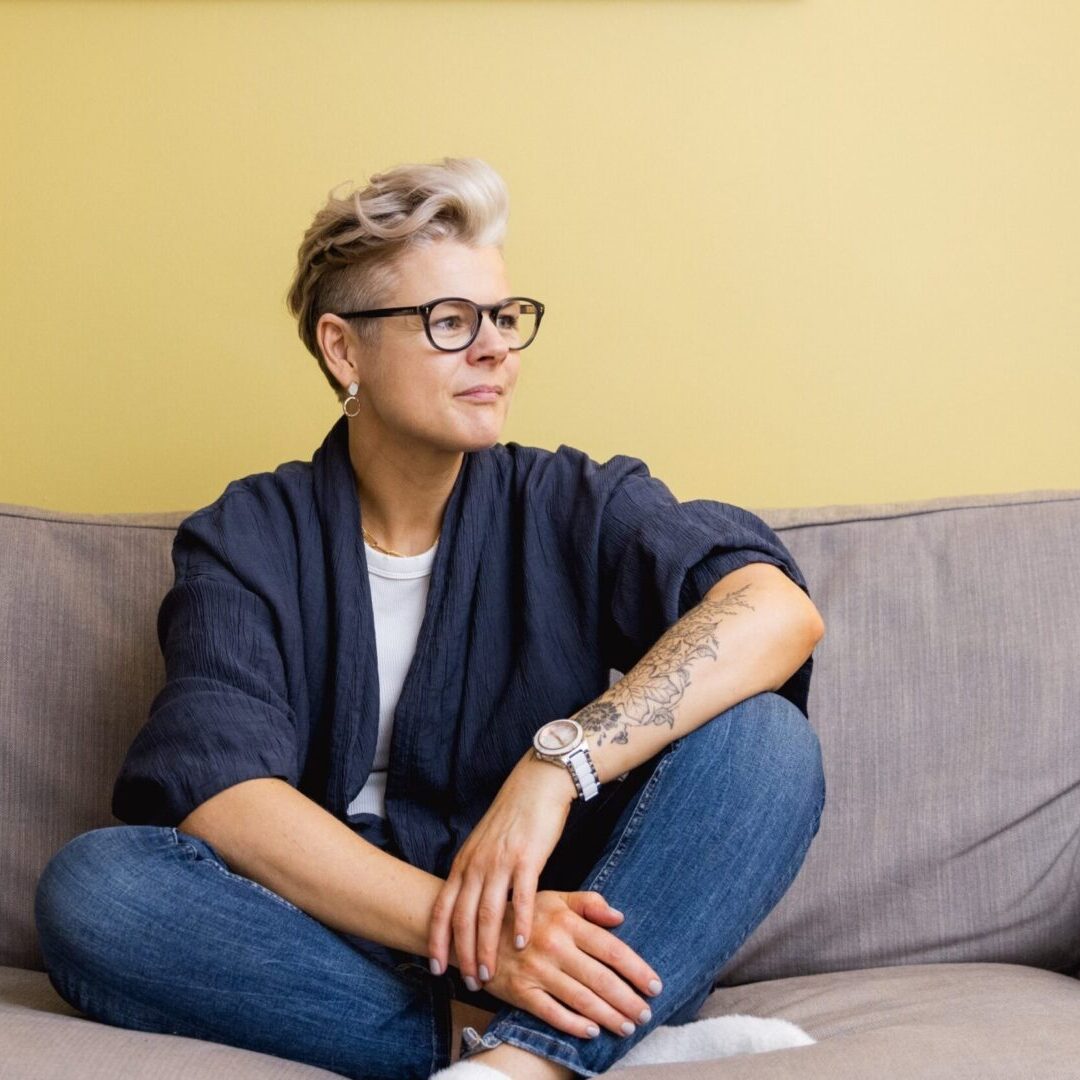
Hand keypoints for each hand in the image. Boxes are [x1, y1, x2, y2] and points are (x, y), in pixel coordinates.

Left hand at [428, 750, 576, 986]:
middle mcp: (477, 864)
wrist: (536, 785)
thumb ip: (476, 874)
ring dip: (487, 948)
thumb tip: (470, 905)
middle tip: (470, 982)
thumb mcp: (484, 846)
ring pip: (487, 913)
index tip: (435, 968)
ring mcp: (501, 861)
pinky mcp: (527, 857)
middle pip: (462, 917)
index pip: (442, 908)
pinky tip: (521, 943)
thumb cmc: (513, 818)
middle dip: (463, 955)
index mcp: (464, 863)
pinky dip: (520, 922)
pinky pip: (522, 896)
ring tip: (490, 974)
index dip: (437, 940)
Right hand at [482, 889, 662, 1039]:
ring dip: (608, 1016)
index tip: (655, 985)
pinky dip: (573, 1025)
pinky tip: (592, 1032)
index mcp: (566, 922)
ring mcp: (537, 970)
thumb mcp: (555, 898)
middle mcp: (554, 946)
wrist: (477, 930)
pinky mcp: (520, 991)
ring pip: (581, 999)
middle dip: (627, 999)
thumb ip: (589, 903)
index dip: (636, 969)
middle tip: (646, 1014)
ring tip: (627, 1026)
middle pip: (600, 978)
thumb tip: (620, 917)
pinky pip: (552, 1013)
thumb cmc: (524, 914)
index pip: (611, 948)